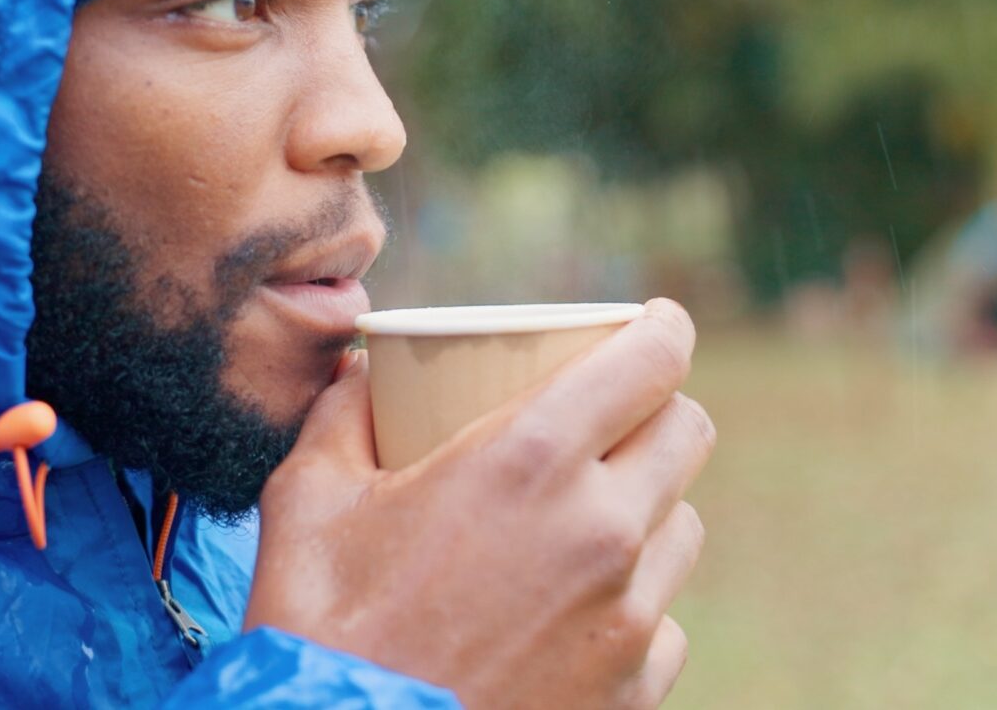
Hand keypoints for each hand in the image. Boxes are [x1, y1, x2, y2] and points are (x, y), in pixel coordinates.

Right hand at [244, 298, 714, 708]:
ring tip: (588, 520)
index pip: (654, 360)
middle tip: (614, 420)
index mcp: (529, 460)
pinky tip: (575, 613)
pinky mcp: (634, 690)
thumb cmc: (321, 635)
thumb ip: (341, 418)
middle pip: (687, 433)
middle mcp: (601, 530)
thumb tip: (361, 371)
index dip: (663, 330)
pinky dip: (632, 608)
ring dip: (647, 511)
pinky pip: (664, 622)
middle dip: (658, 412)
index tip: (654, 324)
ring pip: (682, 528)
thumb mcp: (309, 505)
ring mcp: (627, 617)